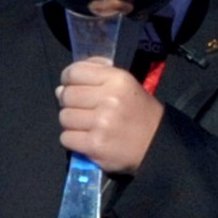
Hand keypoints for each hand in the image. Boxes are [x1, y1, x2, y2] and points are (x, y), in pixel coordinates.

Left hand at [57, 58, 163, 174]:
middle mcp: (109, 99)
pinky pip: (66, 138)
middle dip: (70, 103)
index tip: (71, 86)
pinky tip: (87, 138)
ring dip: (72, 123)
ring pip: (64, 118)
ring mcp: (101, 124)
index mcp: (117, 79)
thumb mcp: (125, 83)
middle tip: (83, 109)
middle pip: (66, 96)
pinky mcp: (95, 145)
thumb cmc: (138, 112)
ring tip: (86, 125)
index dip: (68, 79)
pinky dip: (73, 140)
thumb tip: (62, 86)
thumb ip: (96, 75)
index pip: (74, 72)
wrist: (155, 144)